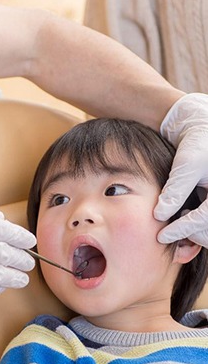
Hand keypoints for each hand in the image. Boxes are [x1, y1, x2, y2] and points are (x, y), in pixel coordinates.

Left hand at [154, 93, 207, 246]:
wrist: (201, 127)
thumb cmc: (198, 141)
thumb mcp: (187, 163)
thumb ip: (175, 189)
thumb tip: (159, 215)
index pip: (205, 220)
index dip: (183, 230)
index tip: (162, 236)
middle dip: (190, 233)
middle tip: (168, 229)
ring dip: (192, 231)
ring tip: (176, 217)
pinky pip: (205, 222)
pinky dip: (193, 225)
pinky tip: (181, 214)